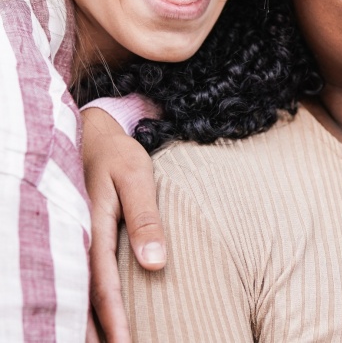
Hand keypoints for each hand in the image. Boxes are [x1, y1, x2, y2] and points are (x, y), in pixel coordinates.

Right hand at [82, 107, 166, 342]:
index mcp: (92, 226)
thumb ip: (145, 218)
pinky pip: (76, 275)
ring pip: (73, 291)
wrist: (91, 133)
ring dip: (83, 323)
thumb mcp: (136, 178)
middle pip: (81, 297)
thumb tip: (155, 263)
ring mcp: (72, 237)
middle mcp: (76, 237)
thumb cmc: (118, 155)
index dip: (113, 320)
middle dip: (93, 333)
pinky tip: (85, 318)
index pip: (102, 284)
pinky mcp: (74, 235)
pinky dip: (79, 301)